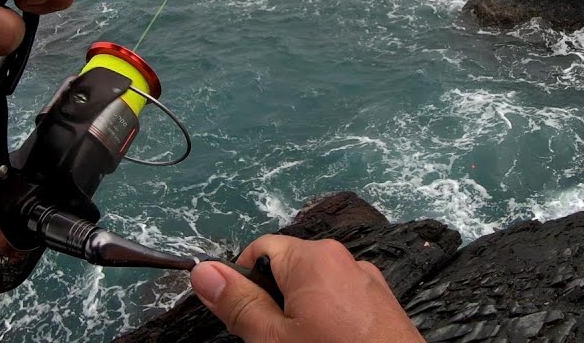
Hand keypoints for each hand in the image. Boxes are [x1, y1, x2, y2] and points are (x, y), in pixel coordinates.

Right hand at [190, 236, 424, 342]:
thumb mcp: (275, 339)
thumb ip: (239, 305)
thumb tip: (201, 270)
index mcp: (313, 257)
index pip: (259, 249)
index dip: (243, 283)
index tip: (248, 321)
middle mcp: (343, 258)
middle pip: (287, 268)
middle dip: (274, 301)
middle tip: (277, 341)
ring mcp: (366, 280)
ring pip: (315, 288)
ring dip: (301, 314)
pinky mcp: (382, 303)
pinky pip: (341, 300)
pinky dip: (329, 320)